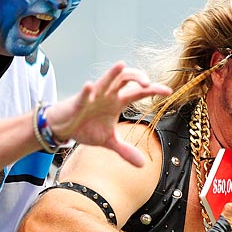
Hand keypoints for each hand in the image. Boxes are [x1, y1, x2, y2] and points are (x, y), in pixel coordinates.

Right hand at [46, 62, 170, 166]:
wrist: (62, 129)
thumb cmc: (85, 128)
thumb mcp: (108, 141)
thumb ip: (125, 150)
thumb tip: (143, 165)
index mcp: (117, 101)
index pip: (138, 92)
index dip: (153, 90)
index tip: (168, 92)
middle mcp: (107, 95)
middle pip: (125, 79)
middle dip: (137, 78)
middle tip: (148, 83)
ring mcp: (93, 97)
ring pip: (104, 80)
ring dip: (112, 73)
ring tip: (121, 65)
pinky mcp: (77, 103)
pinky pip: (83, 96)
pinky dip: (86, 92)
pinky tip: (90, 86)